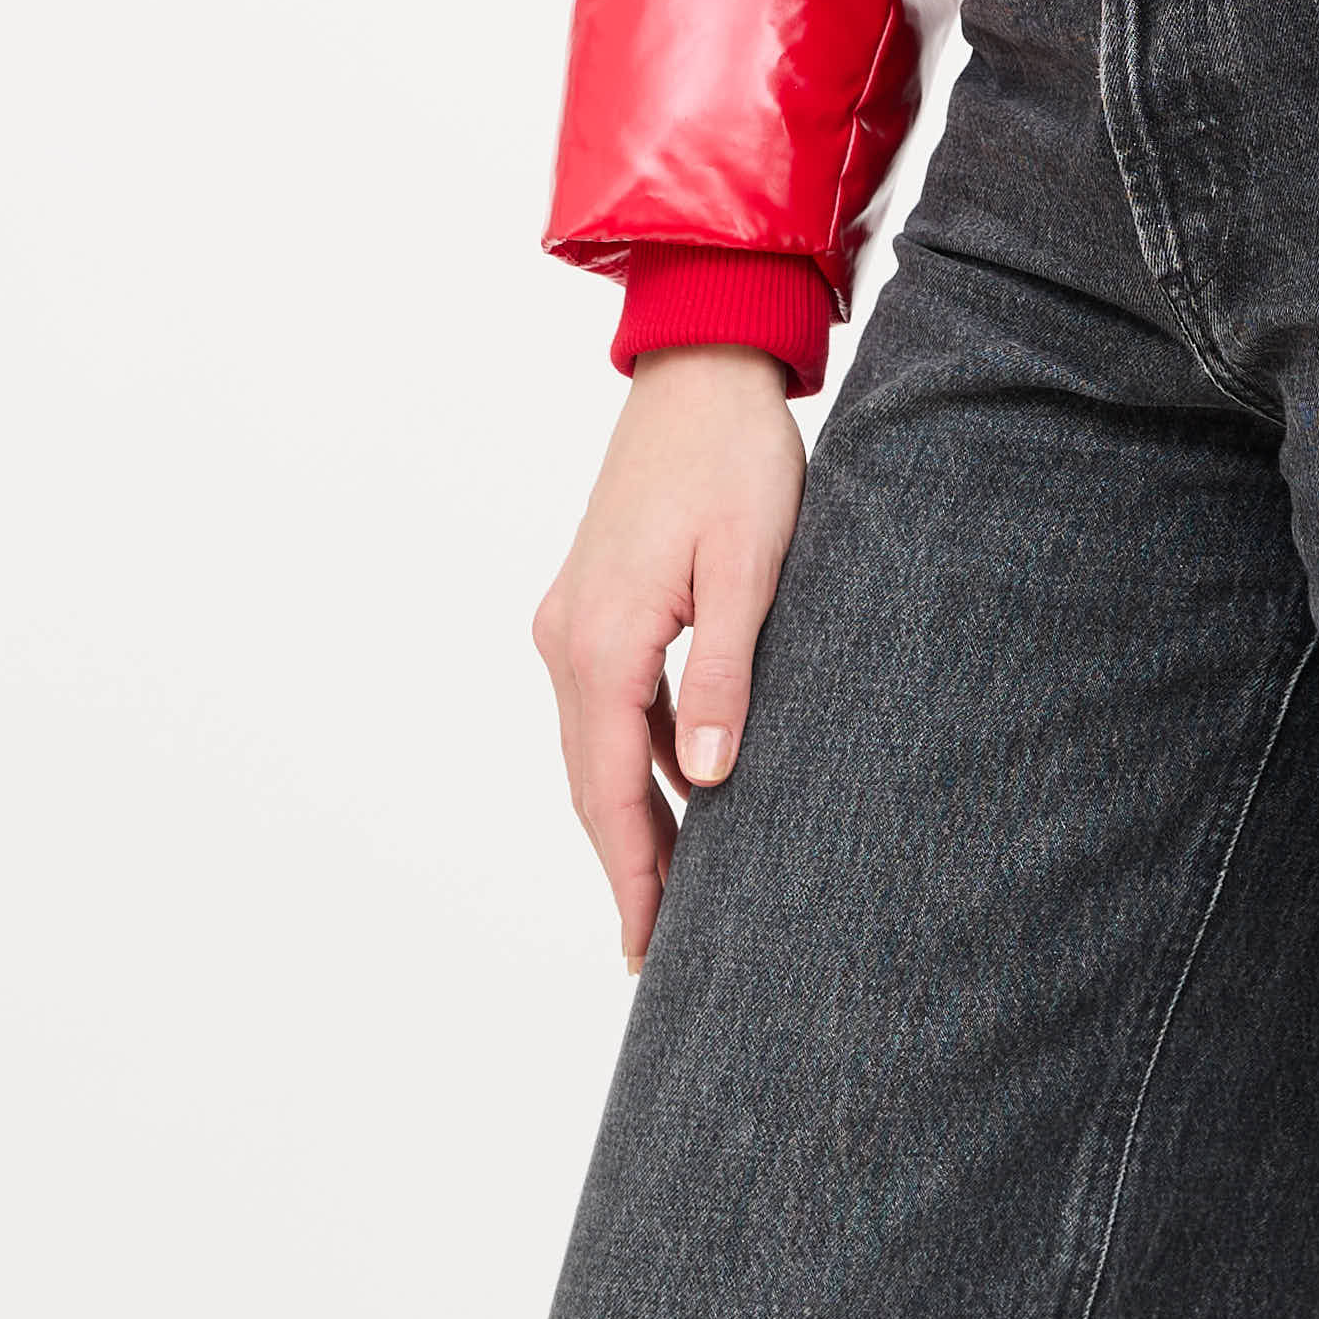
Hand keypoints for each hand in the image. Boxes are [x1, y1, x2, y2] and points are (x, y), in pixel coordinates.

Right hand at [532, 345, 807, 969]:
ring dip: (632, 812)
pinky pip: (609, 702)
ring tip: (677, 889)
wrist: (701, 367)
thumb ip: (726, 674)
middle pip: (591, 778)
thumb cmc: (736, 456)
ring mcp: (572, 615)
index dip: (631, 874)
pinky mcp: (593, 598)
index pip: (608, 789)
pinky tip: (681, 790)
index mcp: (601, 638)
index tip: (644, 952)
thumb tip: (708, 780)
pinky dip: (635, 756)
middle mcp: (567, 635)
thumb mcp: (751, 566)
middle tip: (658, 950)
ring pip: (597, 744)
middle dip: (626, 863)